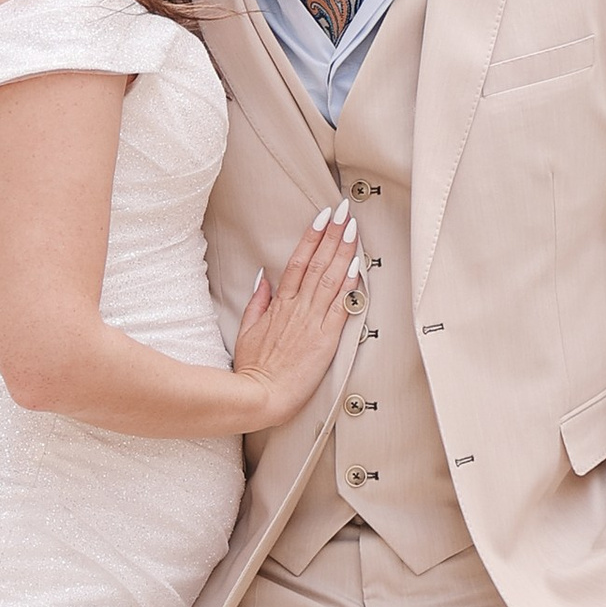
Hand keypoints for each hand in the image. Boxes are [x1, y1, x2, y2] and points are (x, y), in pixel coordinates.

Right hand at [230, 202, 364, 430]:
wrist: (260, 396)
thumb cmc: (254, 368)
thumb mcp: (248, 331)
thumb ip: (258, 302)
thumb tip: (264, 277)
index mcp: (279, 305)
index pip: (298, 262)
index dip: (312, 237)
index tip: (323, 216)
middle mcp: (297, 308)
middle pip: (317, 263)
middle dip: (332, 234)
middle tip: (345, 210)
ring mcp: (312, 322)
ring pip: (330, 278)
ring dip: (343, 251)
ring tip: (353, 228)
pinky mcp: (325, 339)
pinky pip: (340, 307)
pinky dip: (349, 285)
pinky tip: (357, 266)